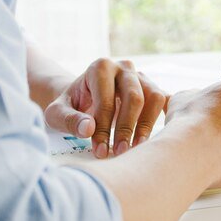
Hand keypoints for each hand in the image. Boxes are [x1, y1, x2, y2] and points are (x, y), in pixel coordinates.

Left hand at [43, 58, 167, 158]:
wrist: (80, 99)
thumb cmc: (69, 107)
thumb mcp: (57, 113)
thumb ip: (69, 119)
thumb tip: (88, 128)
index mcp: (99, 67)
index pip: (106, 100)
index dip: (103, 128)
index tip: (99, 151)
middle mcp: (123, 67)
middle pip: (134, 97)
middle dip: (127, 128)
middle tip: (119, 152)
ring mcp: (140, 76)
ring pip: (154, 97)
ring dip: (146, 125)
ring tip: (134, 148)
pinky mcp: (151, 88)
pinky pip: (163, 101)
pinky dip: (161, 119)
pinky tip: (150, 139)